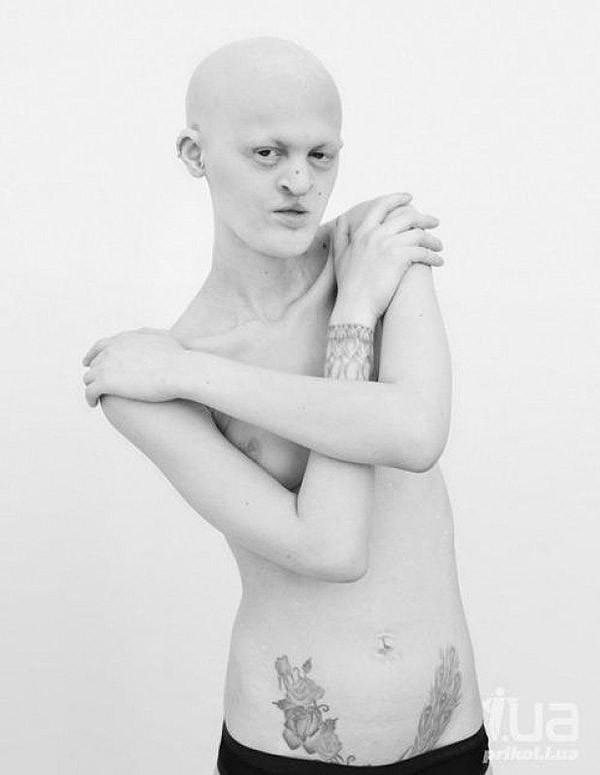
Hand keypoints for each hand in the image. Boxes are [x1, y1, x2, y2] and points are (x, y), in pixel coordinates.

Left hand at [81, 327, 185, 406]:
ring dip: (91, 386)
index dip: (95, 355)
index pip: (101, 346)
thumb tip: (149, 336)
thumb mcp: (163, 338)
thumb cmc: (178, 359)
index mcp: (123, 339)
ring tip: (95, 396)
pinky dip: (89, 397)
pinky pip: (90, 391)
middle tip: (97, 383)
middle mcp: (111, 349)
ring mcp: (106, 366)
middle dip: (95, 372)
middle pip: (95, 363)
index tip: (91, 362)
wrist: (179, 372)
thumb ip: (152, 335)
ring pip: (89, 377)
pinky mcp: (106, 382)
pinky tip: (93, 403)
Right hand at [331, 192, 443, 322]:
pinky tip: (438, 261)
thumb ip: (341, 235)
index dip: (397, 199)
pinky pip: (422, 251)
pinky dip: (433, 256)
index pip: (381, 206)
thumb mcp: (340, 255)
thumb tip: (342, 218)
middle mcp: (375, 235)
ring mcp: (387, 245)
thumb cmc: (348, 286)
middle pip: (406, 217)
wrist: (355, 305)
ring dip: (432, 239)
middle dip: (424, 218)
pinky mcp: (399, 258)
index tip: (409, 198)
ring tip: (439, 246)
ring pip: (418, 234)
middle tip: (434, 222)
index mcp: (362, 232)